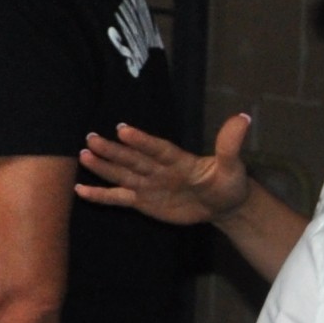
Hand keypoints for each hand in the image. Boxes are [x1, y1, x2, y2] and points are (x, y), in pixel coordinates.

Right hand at [77, 114, 254, 226]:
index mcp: (178, 159)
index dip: (142, 141)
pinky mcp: (142, 200)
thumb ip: (230, 145)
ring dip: (102, 167)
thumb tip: (243, 118)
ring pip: (121, 174)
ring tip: (82, 155)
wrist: (223, 204)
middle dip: (113, 150)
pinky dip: (100, 195)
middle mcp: (158, 168)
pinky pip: (118, 198)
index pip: (158, 149)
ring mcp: (148, 184)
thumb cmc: (228, 182)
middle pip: (133, 159)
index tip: (123, 130)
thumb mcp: (233, 166)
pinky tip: (80, 189)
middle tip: (91, 138)